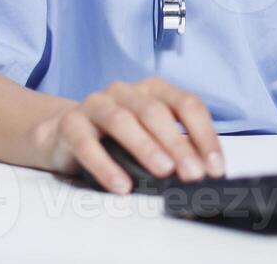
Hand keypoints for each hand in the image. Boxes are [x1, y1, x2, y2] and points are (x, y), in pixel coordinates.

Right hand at [31, 76, 223, 192]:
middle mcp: (126, 91)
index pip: (187, 105)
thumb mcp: (150, 137)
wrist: (62, 134)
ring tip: (163, 172)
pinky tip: (121, 185)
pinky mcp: (71, 124)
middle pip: (156, 112)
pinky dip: (106, 166)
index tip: (215, 166)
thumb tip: (204, 173)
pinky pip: (88, 144)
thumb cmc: (115, 138)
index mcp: (153, 90)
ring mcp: (97, 104)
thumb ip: (175, 148)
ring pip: (123, 121)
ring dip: (146, 148)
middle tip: (193, 174)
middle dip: (178, 144)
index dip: (204, 135)